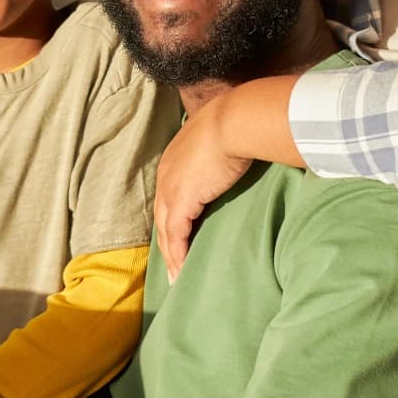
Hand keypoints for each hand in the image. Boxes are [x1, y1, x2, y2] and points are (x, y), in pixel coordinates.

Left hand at [153, 96, 253, 279]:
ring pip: (165, 231)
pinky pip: (176, 236)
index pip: (168, 197)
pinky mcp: (182, 202)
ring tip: (176, 277)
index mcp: (173, 160)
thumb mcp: (221, 137)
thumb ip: (221, 151)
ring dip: (170, 256)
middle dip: (166, 242)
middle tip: (172, 265)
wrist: (235, 121)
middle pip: (162, 217)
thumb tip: (236, 157)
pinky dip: (178, 255)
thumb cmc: (236, 124)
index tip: (176, 236)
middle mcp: (166, 176)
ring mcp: (171, 189)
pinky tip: (181, 271)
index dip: (172, 218)